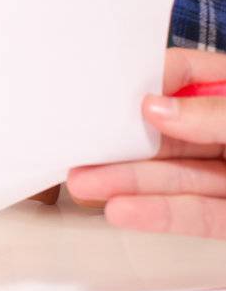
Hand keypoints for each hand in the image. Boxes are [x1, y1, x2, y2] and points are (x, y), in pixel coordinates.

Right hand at [68, 48, 225, 236]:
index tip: (104, 91)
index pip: (181, 75)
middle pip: (165, 135)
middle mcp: (224, 134)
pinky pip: (195, 215)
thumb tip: (156, 107)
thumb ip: (212, 113)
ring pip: (172, 177)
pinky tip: (123, 211)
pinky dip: (162, 215)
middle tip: (78, 146)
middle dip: (122, 144)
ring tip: (84, 185)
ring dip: (128, 183)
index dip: (144, 83)